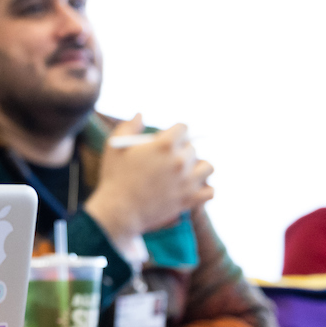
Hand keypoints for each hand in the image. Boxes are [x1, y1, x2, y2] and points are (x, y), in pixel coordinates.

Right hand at [85, 115, 214, 242]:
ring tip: (186, 171)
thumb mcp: (114, 146)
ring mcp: (187, 181)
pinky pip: (210, 191)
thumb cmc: (115, 177)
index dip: (175, 132)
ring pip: (208, 167)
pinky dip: (204, 189)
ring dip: (198, 167)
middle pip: (192, 148)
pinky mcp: (189, 200)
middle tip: (169, 159)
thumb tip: (140, 115)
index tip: (167, 140)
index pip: (184, 128)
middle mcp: (180, 161)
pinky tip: (192, 188)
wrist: (118, 211)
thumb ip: (129, 126)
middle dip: (182, 150)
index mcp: (164, 144)